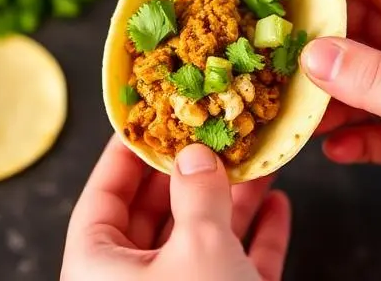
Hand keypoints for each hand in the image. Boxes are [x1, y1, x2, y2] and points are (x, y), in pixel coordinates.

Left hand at [61, 139, 289, 280]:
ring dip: (234, 198)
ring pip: (203, 238)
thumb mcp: (198, 249)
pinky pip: (235, 266)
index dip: (127, 154)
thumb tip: (194, 155)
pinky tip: (280, 205)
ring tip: (259, 157)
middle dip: (194, 172)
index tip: (150, 116)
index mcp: (99, 270)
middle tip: (217, 130)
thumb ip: (197, 193)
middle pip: (159, 214)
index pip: (103, 199)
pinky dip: (257, 237)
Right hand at [300, 0, 380, 250]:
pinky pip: (371, 129)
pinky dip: (347, 135)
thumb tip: (317, 52)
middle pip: (368, 32)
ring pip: (363, 83)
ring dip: (328, 92)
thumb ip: (376, 78)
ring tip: (289, 96)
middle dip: (323, 37)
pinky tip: (328, 145)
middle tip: (274, 37)